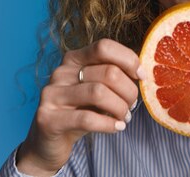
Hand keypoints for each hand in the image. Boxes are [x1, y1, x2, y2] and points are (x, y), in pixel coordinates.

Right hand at [17, 39, 143, 175]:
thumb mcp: (97, 90)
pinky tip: (117, 127)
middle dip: (129, 91)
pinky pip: (87, 118)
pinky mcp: (47, 118)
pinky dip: (109, 124)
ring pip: (99, 93)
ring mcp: (51, 94)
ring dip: (120, 108)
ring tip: (125, 117)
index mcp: (73, 59)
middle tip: (132, 105)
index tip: (141, 76)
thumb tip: (142, 71)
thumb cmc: (79, 112)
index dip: (128, 59)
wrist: (47, 143)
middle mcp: (60, 72)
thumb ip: (113, 77)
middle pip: (108, 72)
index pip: (104, 47)